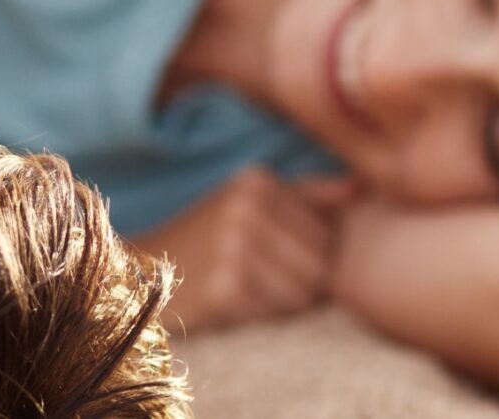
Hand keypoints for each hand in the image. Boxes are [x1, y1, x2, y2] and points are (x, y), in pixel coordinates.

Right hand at [135, 166, 355, 332]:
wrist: (134, 271)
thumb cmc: (205, 239)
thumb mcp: (247, 202)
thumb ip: (308, 195)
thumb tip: (363, 187)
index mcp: (257, 181)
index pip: (329, 235)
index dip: (312, 257)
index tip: (276, 258)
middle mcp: (245, 207)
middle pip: (321, 267)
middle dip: (303, 283)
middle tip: (262, 280)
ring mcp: (232, 245)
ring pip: (303, 295)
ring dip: (282, 304)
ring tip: (248, 290)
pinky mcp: (223, 285)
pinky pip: (275, 314)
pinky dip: (258, 317)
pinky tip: (231, 302)